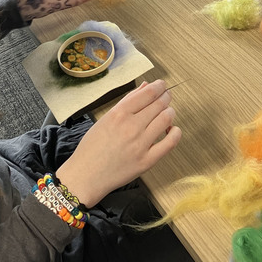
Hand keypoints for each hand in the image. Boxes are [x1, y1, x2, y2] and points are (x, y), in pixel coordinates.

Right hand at [56, 80, 180, 207]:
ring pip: (166, 118)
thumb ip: (127, 101)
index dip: (159, 86)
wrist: (86, 176)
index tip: (161, 86)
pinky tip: (172, 130)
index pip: (148, 93)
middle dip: (166, 97)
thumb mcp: (106, 118)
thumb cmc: (92, 147)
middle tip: (166, 97)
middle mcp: (131, 126)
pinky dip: (175, 132)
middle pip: (159, 103)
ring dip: (170, 112)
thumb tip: (145, 87)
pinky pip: (170, 142)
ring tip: (167, 113)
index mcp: (119, 113)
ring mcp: (140, 144)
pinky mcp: (147, 161)